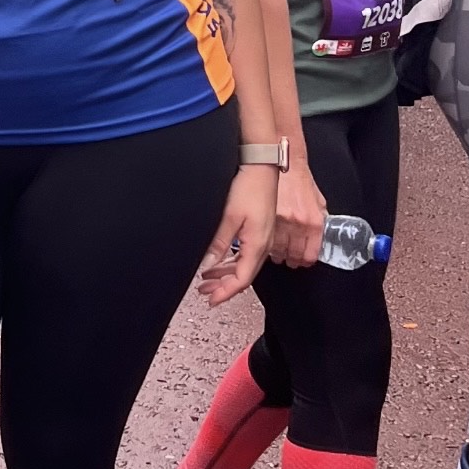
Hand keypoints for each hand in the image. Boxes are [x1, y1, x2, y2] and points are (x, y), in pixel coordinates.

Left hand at [196, 164, 276, 307]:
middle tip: (205, 293)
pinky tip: (219, 263)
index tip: (212, 300)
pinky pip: (246, 255)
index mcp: (258, 245)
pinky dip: (231, 263)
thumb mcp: (228, 217)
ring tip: (207, 281)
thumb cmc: (250, 187)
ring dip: (225, 276)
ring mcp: (263, 239)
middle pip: (243, 276)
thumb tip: (208, 265)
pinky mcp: (260, 231)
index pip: (242, 280)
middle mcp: (263, 245)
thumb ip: (218, 244)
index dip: (226, 293)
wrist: (262, 168)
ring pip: (244, 266)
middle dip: (223, 287)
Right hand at [270, 160, 327, 266]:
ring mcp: (282, 223)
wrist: (284, 162)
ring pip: (278, 251)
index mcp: (315, 222)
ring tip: (278, 252)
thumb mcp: (318, 200)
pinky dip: (267, 246)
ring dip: (278, 254)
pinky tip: (268, 243)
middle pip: (294, 256)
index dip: (305, 261)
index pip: (310, 255)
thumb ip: (319, 218)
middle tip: (289, 258)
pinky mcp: (267, 219)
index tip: (302, 260)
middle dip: (292, 259)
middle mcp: (299, 225)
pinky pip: (267, 241)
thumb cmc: (299, 179)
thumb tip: (318, 235)